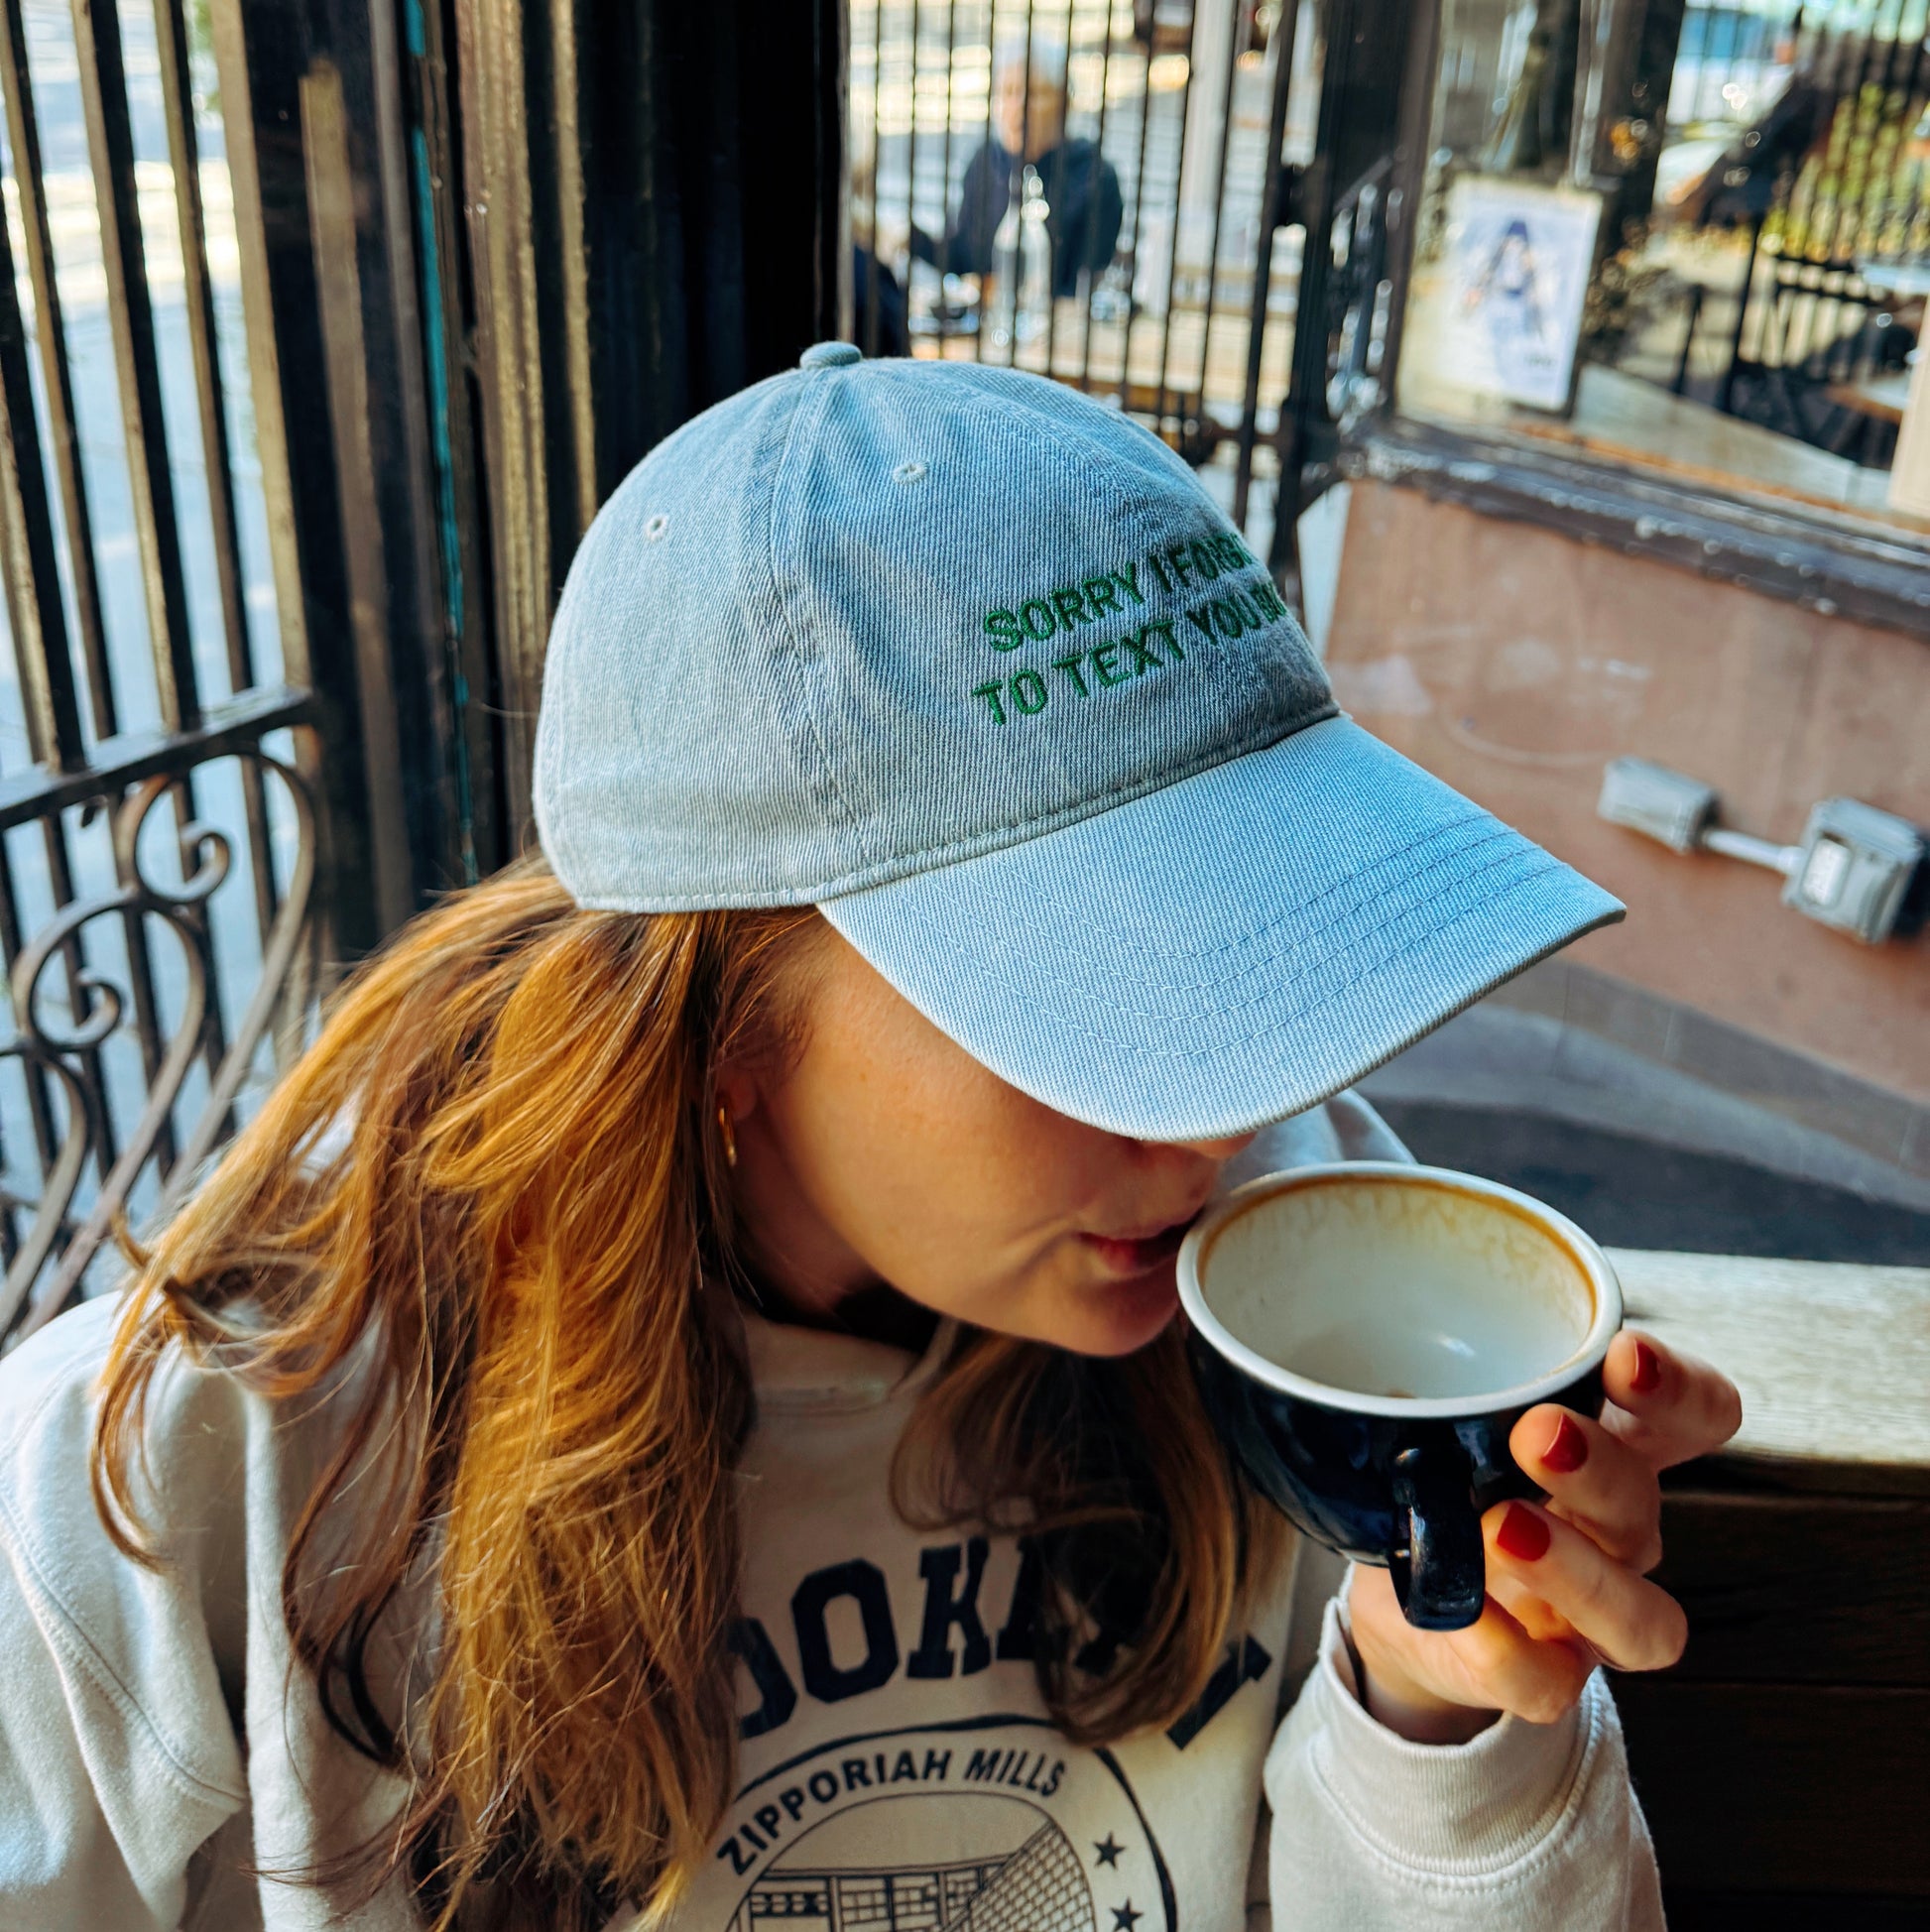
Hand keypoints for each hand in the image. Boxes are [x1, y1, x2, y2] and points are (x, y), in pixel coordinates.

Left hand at [1346, 1331, 1741, 1743]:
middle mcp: (1619, 1534)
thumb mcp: (1449, 1420)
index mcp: (1614, 1452)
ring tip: (1502, 1528)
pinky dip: (1507, 1651)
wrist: (1407, 1600)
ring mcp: (1590, 1617)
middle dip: (1599, 1467)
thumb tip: (1390, 1373)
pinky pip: (1544, 1682)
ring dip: (1576, 1569)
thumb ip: (1444, 1389)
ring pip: (1638, 1616)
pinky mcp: (1541, 1676)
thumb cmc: (1448, 1485)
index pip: (1694, 1417)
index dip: (1678, 1390)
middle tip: (1539, 1432)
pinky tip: (1466, 1616)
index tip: (1625, 1355)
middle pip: (1645, 1501)